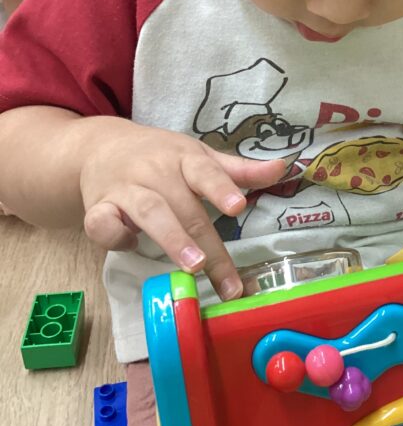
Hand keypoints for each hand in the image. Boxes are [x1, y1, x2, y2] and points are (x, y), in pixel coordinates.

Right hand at [79, 121, 285, 299]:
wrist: (101, 147)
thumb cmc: (162, 156)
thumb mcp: (199, 156)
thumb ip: (238, 170)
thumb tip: (283, 168)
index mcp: (184, 158)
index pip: (205, 172)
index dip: (221, 189)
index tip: (238, 207)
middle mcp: (156, 171)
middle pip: (184, 207)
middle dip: (206, 242)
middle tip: (227, 278)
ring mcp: (125, 188)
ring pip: (149, 213)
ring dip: (172, 240)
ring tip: (194, 266)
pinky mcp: (98, 206)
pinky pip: (103, 223)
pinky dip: (116, 237)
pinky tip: (132, 246)